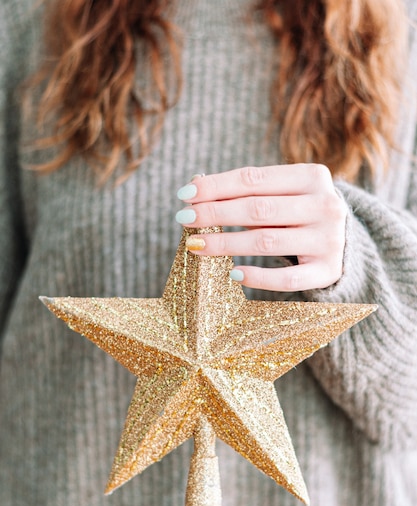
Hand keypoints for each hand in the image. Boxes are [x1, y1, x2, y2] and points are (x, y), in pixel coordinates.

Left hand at [175, 164, 347, 291]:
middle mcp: (325, 205)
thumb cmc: (298, 213)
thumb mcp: (281, 194)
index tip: (184, 195)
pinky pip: (286, 279)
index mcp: (312, 176)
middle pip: (257, 209)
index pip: (253, 178)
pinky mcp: (328, 270)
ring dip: (225, 243)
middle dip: (215, 213)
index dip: (216, 186)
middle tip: (183, 219)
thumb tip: (194, 188)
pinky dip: (257, 277)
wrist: (346, 242)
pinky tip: (233, 273)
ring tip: (196, 246)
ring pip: (267, 242)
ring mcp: (329, 239)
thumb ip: (246, 190)